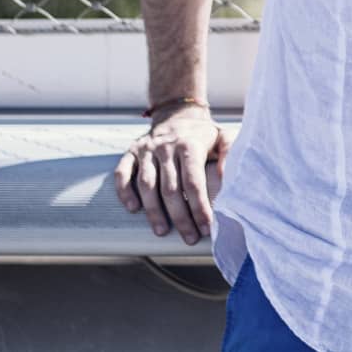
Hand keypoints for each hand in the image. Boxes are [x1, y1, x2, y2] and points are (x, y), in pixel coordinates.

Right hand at [114, 106, 231, 245]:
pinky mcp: (131, 152)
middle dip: (180, 217)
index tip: (206, 227)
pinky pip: (122, 173)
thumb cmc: (202, 134)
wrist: (176, 113)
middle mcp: (166, 148)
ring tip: (161, 231)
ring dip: (153, 211)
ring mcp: (146, 150)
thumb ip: (229, 154)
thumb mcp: (222, 137)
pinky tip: (133, 208)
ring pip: (146, 185)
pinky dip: (125, 191)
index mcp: (189, 146)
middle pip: (171, 189)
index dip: (199, 207)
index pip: (194, 182)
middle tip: (189, 237)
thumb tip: (226, 178)